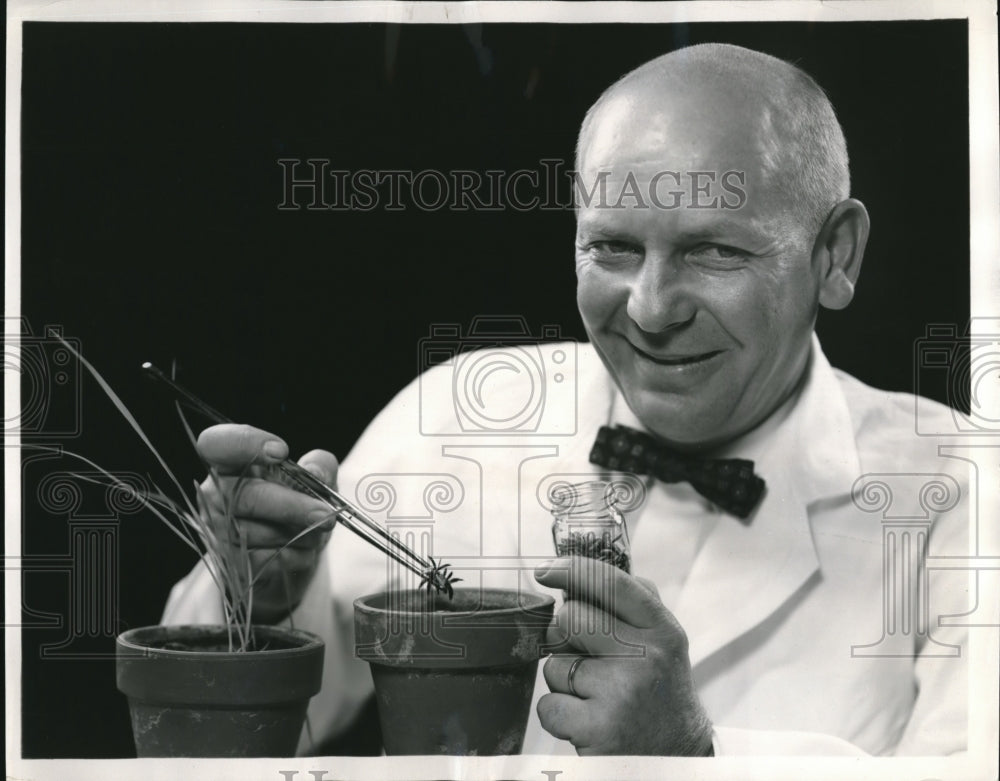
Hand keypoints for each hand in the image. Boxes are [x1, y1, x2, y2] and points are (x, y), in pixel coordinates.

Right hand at [196, 423, 338, 623]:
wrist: (289, 552)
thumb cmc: (296, 504)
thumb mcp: (314, 479)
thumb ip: (320, 465)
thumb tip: (316, 473)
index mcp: (229, 463)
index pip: (215, 443)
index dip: (245, 443)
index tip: (282, 452)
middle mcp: (214, 495)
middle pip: (245, 496)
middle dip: (291, 506)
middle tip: (326, 514)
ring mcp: (217, 531)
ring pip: (257, 533)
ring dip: (298, 534)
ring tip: (316, 531)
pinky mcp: (228, 562)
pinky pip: (264, 560)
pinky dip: (294, 556)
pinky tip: (303, 549)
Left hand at [534, 556, 713, 755]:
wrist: (677, 758)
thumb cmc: (661, 693)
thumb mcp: (664, 643)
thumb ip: (636, 604)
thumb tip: (584, 571)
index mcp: (661, 630)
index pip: (612, 583)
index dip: (571, 570)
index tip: (545, 569)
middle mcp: (645, 656)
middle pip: (571, 619)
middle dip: (565, 637)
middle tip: (586, 659)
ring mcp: (622, 692)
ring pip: (554, 664)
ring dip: (564, 682)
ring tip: (596, 697)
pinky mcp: (599, 728)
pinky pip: (548, 704)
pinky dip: (558, 715)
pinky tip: (587, 721)